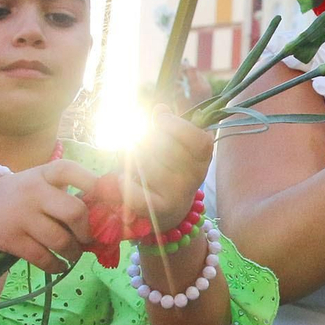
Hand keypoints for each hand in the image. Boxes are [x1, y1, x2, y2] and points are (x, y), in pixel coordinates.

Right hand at [0, 159, 97, 271]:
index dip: (92, 182)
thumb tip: (103, 215)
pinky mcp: (13, 240)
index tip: (107, 197)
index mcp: (43, 174)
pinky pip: (44, 258)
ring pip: (61, 240)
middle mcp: (33, 192)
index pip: (69, 170)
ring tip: (74, 253)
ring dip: (74, 251)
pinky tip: (60, 264)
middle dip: (87, 230)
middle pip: (74, 211)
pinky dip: (57, 265)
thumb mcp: (39, 183)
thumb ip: (66, 193)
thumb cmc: (20, 196)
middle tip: (88, 238)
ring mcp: (22, 217)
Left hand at [124, 106, 215, 231]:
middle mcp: (193, 177)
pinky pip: (131, 188)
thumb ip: (170, 125)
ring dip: (133, 161)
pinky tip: (125, 182)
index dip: (175, 125)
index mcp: (202, 158)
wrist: (166, 216)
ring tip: (138, 171)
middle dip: (147, 141)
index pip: (196, 138)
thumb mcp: (176, 146)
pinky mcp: (158, 209)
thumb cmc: (167, 172)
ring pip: (142, 161)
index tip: (160, 117)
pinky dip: (122, 182)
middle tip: (147, 151)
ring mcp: (178, 194)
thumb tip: (161, 108)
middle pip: (161, 144)